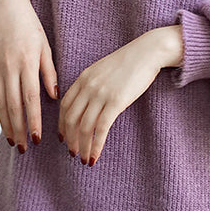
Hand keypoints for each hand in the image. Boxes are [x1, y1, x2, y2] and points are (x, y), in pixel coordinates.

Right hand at [0, 0, 58, 151]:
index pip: (31, 99)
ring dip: (6, 125)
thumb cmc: (30, 28)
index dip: (34, 121)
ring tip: (13, 141)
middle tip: (26, 148)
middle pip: (14, 106)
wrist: (6, 8)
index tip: (38, 139)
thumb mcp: (45, 47)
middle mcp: (9, 68)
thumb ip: (49, 73)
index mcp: (27, 64)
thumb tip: (53, 96)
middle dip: (20, 130)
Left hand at [57, 29, 166, 165]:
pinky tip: (95, 156)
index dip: (62, 124)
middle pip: (70, 118)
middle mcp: (88, 86)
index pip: (64, 105)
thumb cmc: (130, 62)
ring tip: (84, 158)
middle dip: (70, 139)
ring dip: (82, 146)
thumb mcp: (103, 70)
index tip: (63, 137)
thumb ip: (92, 85)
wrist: (148, 52)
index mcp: (83, 78)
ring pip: (84, 127)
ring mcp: (101, 94)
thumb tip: (89, 104)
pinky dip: (96, 145)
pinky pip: (100, 128)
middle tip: (73, 152)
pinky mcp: (116, 102)